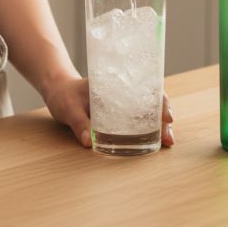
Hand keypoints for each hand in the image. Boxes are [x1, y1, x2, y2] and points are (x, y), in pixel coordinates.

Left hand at [43, 75, 174, 148]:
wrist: (58, 91)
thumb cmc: (64, 94)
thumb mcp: (68, 107)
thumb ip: (78, 122)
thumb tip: (88, 142)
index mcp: (114, 84)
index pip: (144, 87)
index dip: (159, 99)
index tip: (166, 115)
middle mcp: (122, 92)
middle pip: (151, 100)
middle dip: (164, 117)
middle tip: (169, 136)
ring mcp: (121, 103)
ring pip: (148, 111)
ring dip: (159, 125)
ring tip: (168, 142)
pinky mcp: (117, 114)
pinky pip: (137, 120)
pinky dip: (149, 130)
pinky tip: (156, 142)